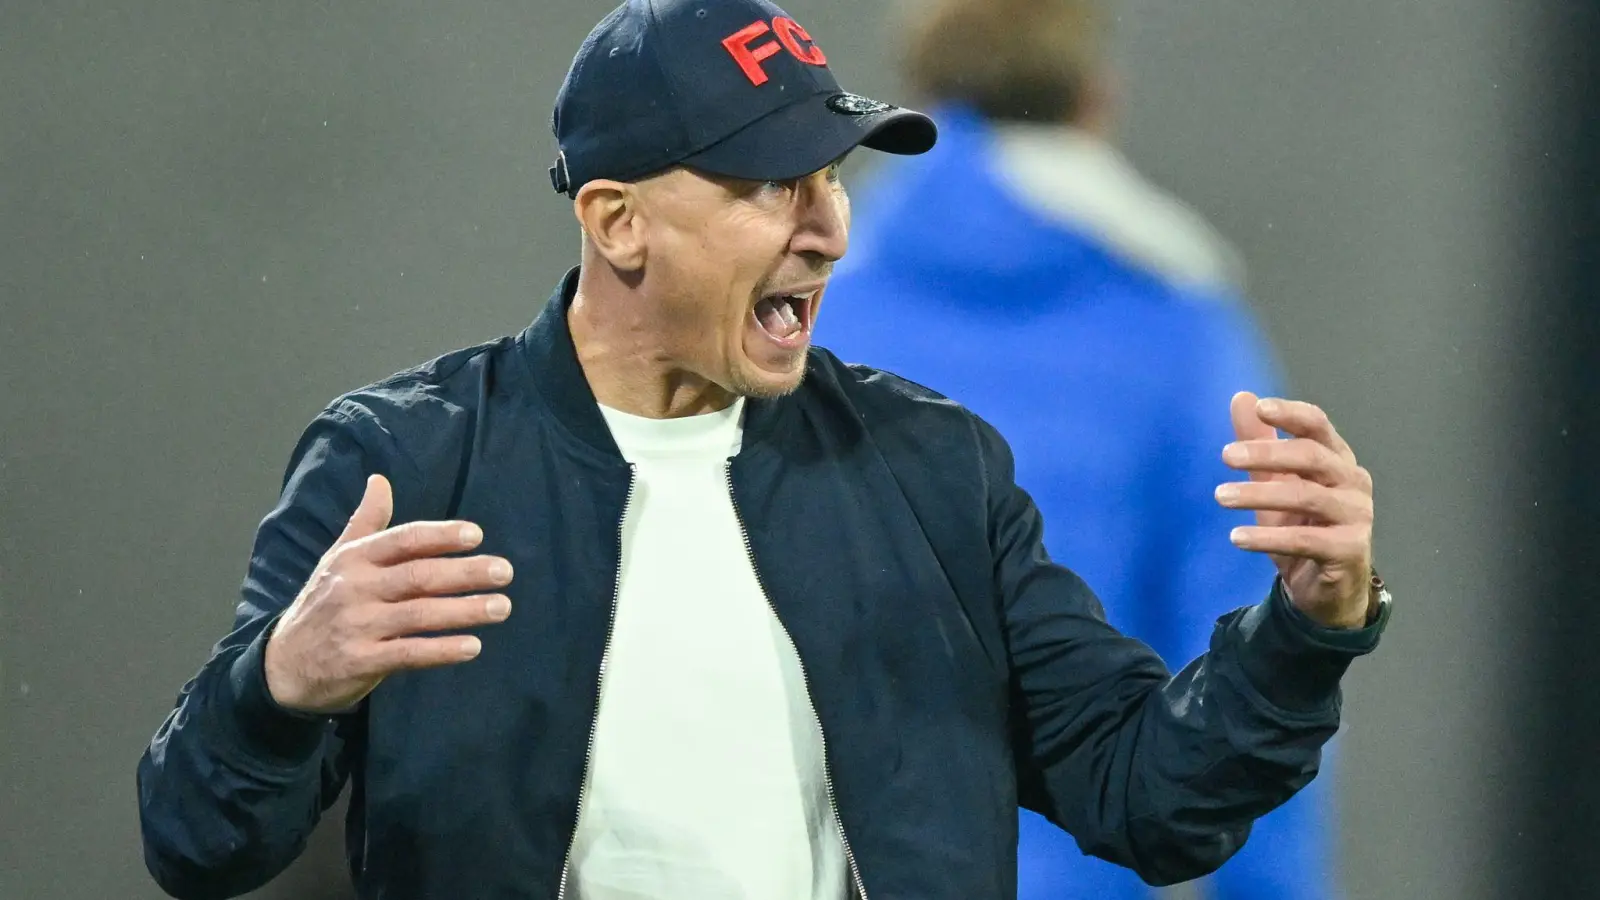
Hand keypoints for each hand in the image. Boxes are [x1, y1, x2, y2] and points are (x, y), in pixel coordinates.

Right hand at [264, 474, 514, 713]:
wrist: (282, 666)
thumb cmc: (322, 604)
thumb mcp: (337, 559)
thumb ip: (366, 522)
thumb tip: (380, 479)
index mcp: (354, 558)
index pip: (403, 540)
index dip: (440, 536)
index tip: (477, 535)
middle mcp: (355, 588)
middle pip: (419, 576)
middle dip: (465, 573)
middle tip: (505, 572)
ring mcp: (358, 625)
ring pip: (420, 614)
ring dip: (465, 611)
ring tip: (501, 607)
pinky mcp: (361, 661)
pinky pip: (409, 654)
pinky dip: (442, 650)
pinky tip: (473, 646)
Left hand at [1214, 392, 1374, 629]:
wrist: (1325, 587)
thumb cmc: (1301, 525)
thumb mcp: (1274, 482)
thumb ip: (1260, 441)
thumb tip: (1242, 397)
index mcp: (1337, 458)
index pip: (1318, 426)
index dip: (1291, 414)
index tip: (1260, 408)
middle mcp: (1352, 482)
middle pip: (1311, 456)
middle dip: (1267, 453)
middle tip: (1226, 455)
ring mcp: (1356, 516)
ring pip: (1307, 496)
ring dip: (1259, 495)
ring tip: (1220, 497)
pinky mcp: (1349, 550)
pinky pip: (1304, 539)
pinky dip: (1268, 538)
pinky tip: (1236, 537)